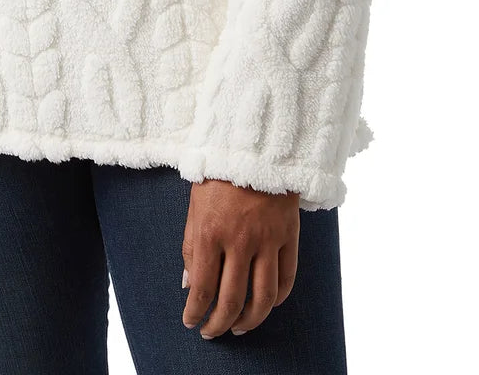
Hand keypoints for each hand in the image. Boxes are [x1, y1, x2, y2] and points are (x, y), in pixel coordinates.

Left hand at [181, 178, 298, 337]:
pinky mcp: (288, 236)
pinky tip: (266, 305)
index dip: (195, 313)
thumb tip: (189, 286)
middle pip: (231, 300)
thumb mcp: (194, 208)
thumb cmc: (217, 176)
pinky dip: (277, 299)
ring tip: (240, 327)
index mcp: (210, 233)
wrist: (253, 146)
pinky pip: (287, 278)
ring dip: (250, 320)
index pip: (202, 288)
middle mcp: (239, 241)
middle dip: (219, 324)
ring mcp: (267, 240)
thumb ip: (190, 248)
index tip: (191, 322)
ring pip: (263, 298)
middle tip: (213, 332)